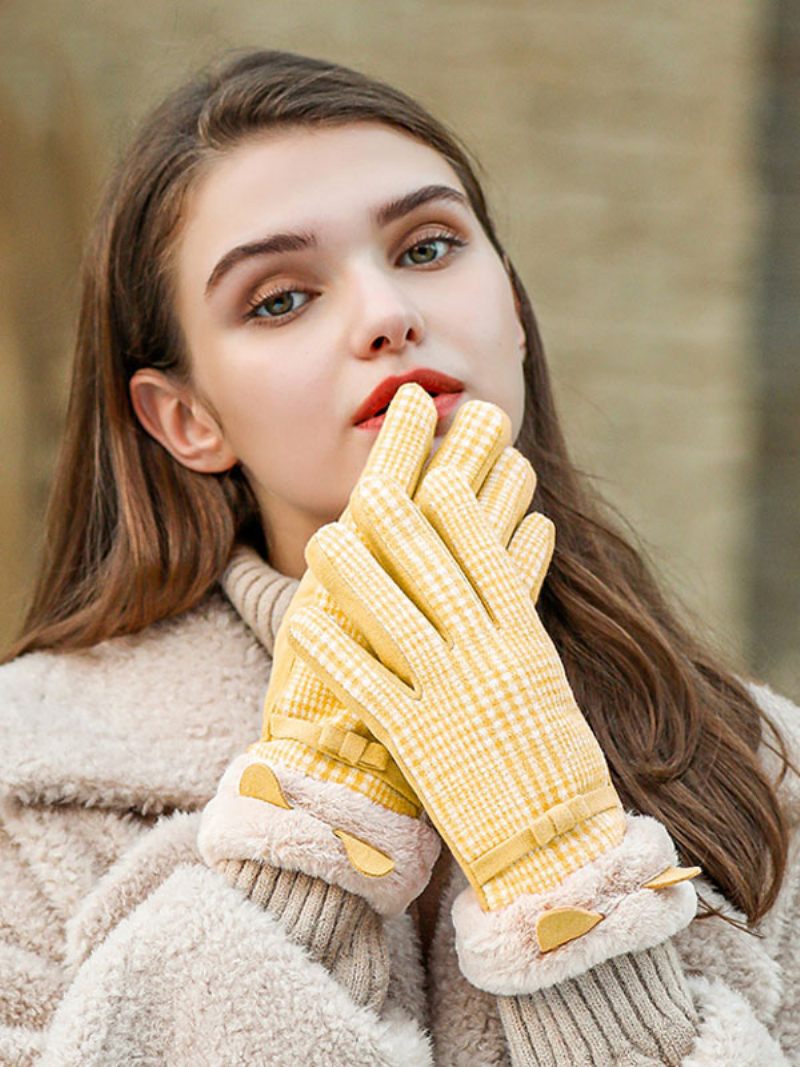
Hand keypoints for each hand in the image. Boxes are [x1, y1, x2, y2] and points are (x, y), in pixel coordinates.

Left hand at [286, 460, 626, 911]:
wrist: (559, 849)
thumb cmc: (557, 768)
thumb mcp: (545, 687)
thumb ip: (517, 635)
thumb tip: (512, 586)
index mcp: (527, 645)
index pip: (493, 566)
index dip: (464, 517)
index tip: (440, 477)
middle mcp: (491, 661)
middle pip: (440, 580)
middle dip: (403, 527)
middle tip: (371, 484)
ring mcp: (455, 700)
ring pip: (398, 623)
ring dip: (357, 578)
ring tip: (323, 538)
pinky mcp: (421, 743)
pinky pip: (368, 688)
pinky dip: (334, 653)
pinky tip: (303, 621)